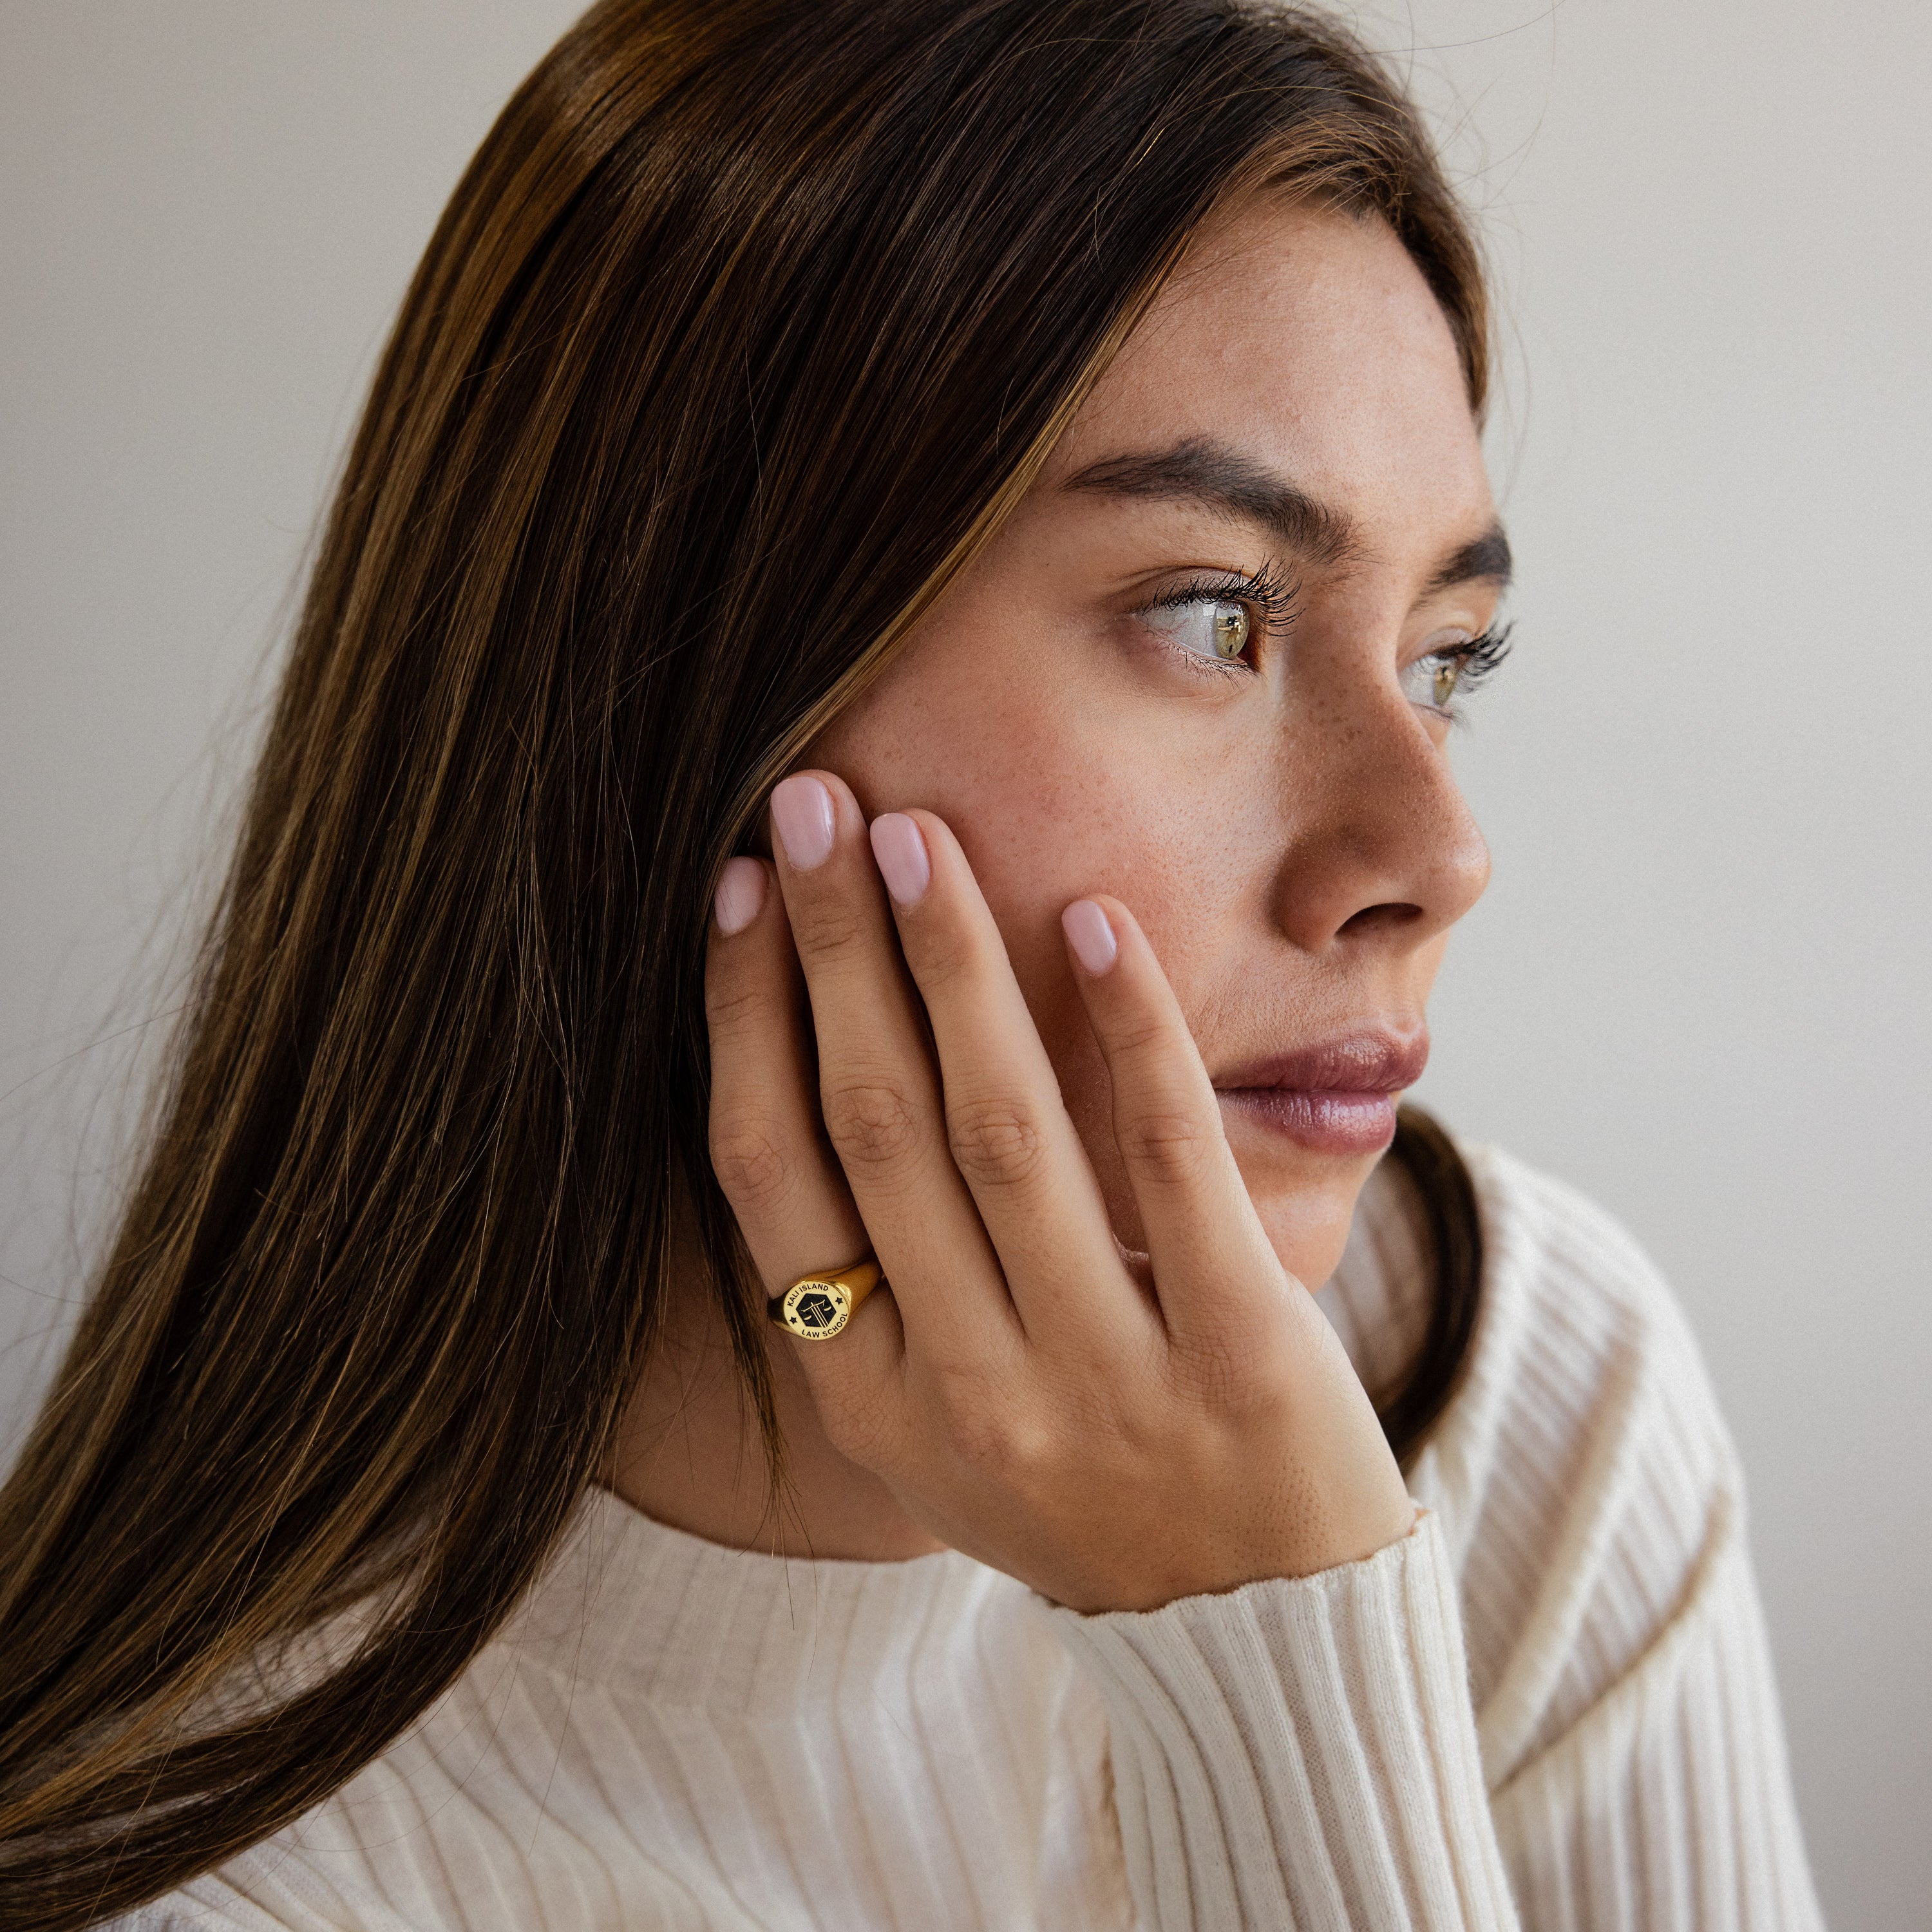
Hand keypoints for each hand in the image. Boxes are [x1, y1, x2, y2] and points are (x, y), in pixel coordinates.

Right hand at [704, 771, 1414, 1612]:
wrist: (1256, 1632)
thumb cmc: (1083, 1488)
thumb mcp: (938, 1422)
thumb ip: (877, 1283)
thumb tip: (816, 1068)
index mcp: (867, 1399)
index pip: (770, 1179)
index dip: (741, 1018)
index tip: (731, 890)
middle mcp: (963, 1387)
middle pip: (872, 1125)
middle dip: (831, 947)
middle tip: (810, 806)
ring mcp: (1100, 1376)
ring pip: (999, 1129)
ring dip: (949, 964)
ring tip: (917, 836)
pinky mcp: (1236, 1355)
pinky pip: (1168, 1163)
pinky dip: (1127, 1033)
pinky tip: (1095, 921)